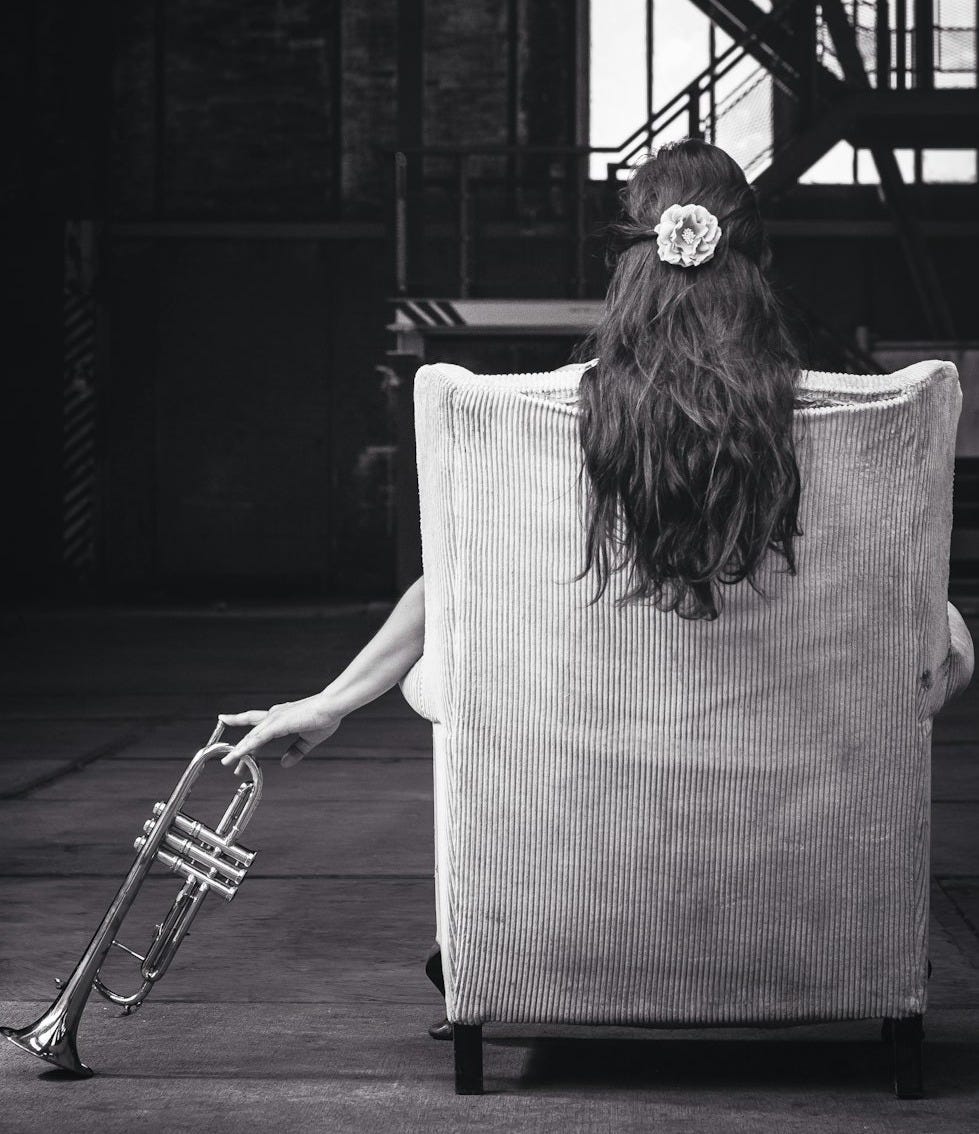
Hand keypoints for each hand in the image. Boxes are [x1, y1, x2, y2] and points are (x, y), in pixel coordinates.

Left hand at [217, 692, 343, 767]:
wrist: (332, 706)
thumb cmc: (325, 717)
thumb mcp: (309, 739)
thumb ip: (296, 751)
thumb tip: (285, 763)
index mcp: (281, 718)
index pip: (258, 728)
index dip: (247, 736)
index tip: (236, 742)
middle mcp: (274, 716)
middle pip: (251, 735)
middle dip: (240, 749)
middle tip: (229, 762)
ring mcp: (274, 719)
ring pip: (251, 737)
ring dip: (238, 750)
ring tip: (228, 762)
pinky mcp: (277, 724)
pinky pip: (257, 739)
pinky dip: (246, 747)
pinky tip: (238, 755)